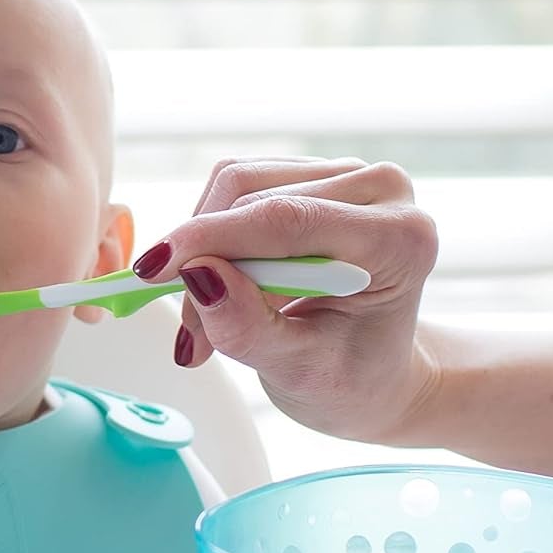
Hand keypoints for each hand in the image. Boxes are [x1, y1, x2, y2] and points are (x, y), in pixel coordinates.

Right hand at [132, 156, 438, 443]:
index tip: (152, 270)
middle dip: (203, 262)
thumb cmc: (351, 378)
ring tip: (209, 322)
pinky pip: (237, 187)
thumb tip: (196, 276)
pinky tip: (224, 286)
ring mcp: (346, 176)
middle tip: (194, 337)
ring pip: (236, 184)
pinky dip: (212, 239)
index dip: (210, 240)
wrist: (373, 372)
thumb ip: (248, 328)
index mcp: (400, 237)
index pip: (286, 220)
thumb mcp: (300, 371)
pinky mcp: (312, 174)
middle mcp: (380, 190)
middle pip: (254, 196)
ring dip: (202, 251)